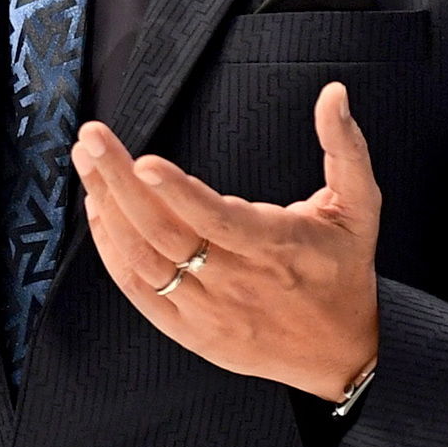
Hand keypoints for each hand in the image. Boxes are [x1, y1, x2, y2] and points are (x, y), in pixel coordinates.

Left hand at [72, 82, 381, 401]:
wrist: (341, 354)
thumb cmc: (345, 269)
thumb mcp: (360, 205)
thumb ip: (345, 146)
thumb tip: (334, 93)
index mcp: (278, 247)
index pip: (219, 220)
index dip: (179, 192)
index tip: (145, 160)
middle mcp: (238, 282)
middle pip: (166, 234)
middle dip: (120, 182)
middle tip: (92, 140)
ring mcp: (210, 311)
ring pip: (144, 262)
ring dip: (108, 211)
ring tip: (87, 164)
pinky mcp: (191, 332)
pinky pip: (139, 292)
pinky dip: (112, 253)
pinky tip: (98, 214)